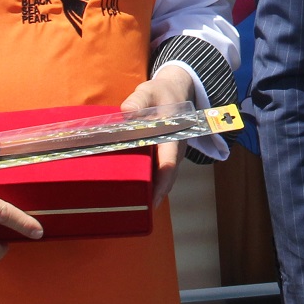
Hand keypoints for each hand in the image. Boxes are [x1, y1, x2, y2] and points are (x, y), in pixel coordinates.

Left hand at [120, 64, 199, 205]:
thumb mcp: (149, 92)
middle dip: (155, 195)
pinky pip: (160, 173)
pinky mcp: (165, 156)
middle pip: (167, 178)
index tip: (152, 198)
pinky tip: (136, 192)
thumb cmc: (161, 93)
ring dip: (153, 192)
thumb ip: (138, 101)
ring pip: (164, 178)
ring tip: (135, 208)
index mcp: (173, 136)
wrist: (177, 91)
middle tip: (137, 213)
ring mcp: (172, 155)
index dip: (161, 181)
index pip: (168, 163)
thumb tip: (126, 113)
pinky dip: (151, 184)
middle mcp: (175, 150)